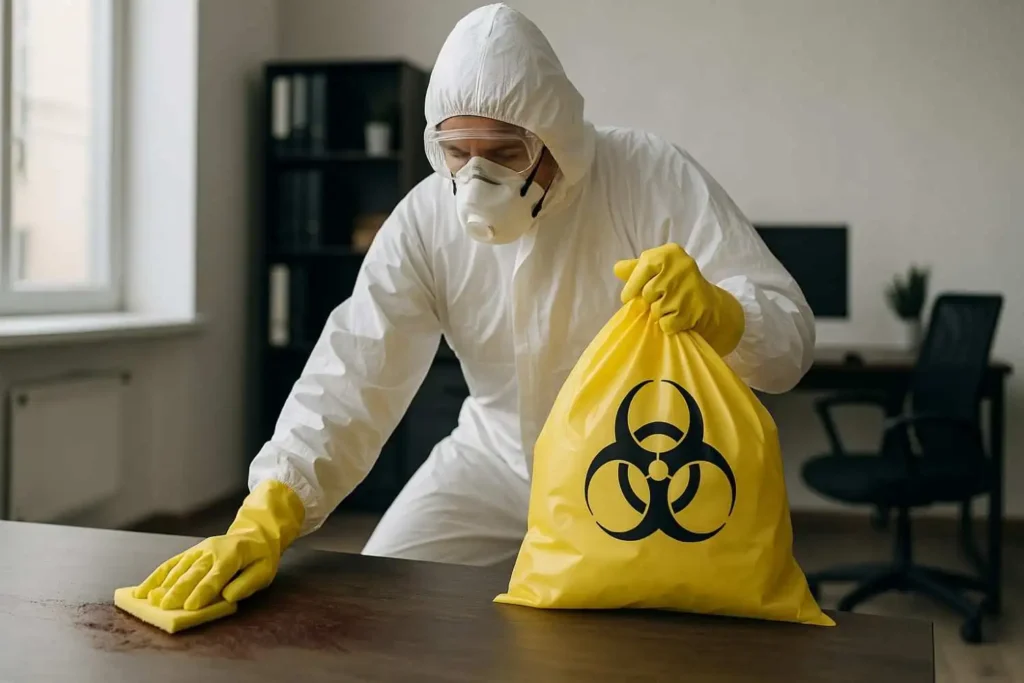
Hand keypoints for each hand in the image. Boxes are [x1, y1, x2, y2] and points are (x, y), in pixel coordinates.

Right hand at [133, 480, 303, 610]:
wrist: (254, 535)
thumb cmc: (259, 558)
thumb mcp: (264, 571)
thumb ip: (247, 584)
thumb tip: (228, 596)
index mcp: (232, 555)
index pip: (216, 575)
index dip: (203, 591)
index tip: (190, 606)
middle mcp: (212, 550)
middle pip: (193, 572)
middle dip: (178, 590)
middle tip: (164, 607)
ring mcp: (198, 550)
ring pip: (179, 568)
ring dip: (164, 584)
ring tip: (149, 600)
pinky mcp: (190, 553)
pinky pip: (171, 564)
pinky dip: (156, 576)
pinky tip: (142, 589)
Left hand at [614, 243, 744, 354]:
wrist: (709, 303)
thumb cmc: (676, 283)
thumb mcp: (658, 269)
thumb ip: (636, 268)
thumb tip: (617, 269)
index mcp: (670, 253)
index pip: (643, 267)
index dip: (632, 285)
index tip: (626, 297)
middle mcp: (682, 267)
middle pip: (648, 292)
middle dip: (651, 300)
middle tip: (663, 298)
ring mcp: (689, 289)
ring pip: (656, 310)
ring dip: (660, 313)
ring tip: (672, 306)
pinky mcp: (693, 311)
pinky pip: (666, 324)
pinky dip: (669, 325)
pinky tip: (679, 317)